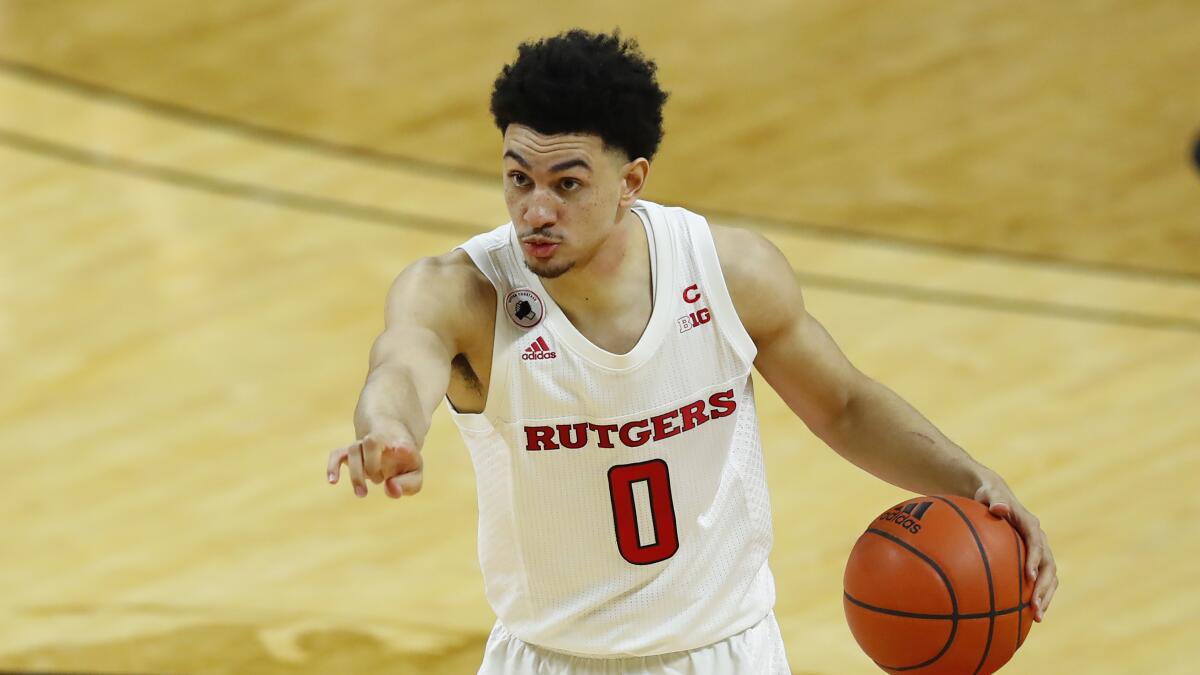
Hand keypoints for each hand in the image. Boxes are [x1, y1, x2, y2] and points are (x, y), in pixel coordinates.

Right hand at [327, 422, 422, 498]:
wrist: (393, 442)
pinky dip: (333, 466)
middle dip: (372, 466)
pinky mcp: (350, 452)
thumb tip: (390, 488)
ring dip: (356, 473)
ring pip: (353, 449)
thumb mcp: (415, 474)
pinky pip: (337, 454)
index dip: (399, 449)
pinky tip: (333, 482)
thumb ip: (409, 485)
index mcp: (400, 444)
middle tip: (379, 481)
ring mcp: (363, 445)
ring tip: (362, 494)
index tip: (397, 461)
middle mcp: (380, 440)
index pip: (399, 444)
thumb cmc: (406, 462)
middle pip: (370, 442)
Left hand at [974, 476, 1057, 621]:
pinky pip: (1041, 580)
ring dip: (1045, 596)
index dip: (1035, 559)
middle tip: (1034, 606)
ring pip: (1049, 576)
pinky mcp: (1034, 560)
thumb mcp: (989, 493)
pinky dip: (1039, 595)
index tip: (1029, 577)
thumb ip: (995, 500)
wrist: (995, 496)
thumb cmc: (988, 495)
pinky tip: (1028, 614)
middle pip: (1048, 565)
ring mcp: (1039, 551)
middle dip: (1043, 587)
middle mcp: (1039, 539)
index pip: (1036, 543)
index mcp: (1030, 524)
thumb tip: (1000, 507)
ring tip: (1037, 617)